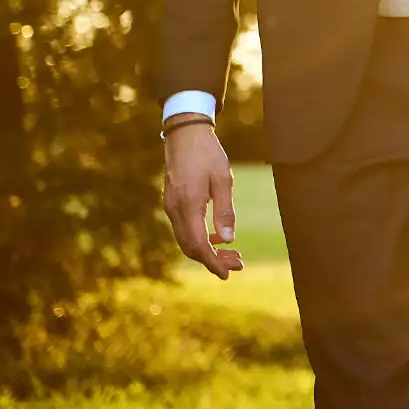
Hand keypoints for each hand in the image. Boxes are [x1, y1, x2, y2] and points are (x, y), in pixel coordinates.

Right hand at [162, 124, 244, 279]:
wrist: (185, 135)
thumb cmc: (208, 154)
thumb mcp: (223, 180)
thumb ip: (225, 210)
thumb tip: (228, 239)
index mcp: (188, 206)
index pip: (198, 245)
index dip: (213, 262)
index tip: (228, 273)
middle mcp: (175, 210)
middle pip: (191, 247)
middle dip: (213, 260)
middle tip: (237, 264)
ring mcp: (170, 207)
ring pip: (186, 239)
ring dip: (207, 250)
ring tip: (232, 253)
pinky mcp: (172, 203)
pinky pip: (184, 228)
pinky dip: (200, 237)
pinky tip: (217, 237)